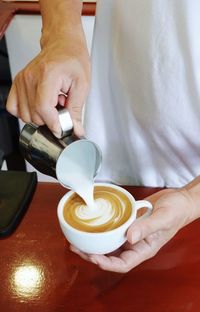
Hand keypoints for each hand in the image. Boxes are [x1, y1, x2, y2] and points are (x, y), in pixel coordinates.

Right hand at [6, 36, 90, 137]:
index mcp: (48, 74)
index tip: (61, 129)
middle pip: (34, 115)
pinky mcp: (17, 83)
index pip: (43, 108)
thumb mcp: (82, 85)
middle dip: (50, 118)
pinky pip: (13, 108)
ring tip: (52, 103)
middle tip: (61, 106)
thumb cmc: (73, 59)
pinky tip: (39, 105)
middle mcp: (30, 77)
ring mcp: (21, 80)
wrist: (63, 44)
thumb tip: (75, 129)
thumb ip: (76, 110)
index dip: (53, 123)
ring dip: (40, 115)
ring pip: (25, 115)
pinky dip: (26, 112)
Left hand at [70, 187, 194, 271]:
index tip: (93, 257)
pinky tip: (91, 225)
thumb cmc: (176, 211)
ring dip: (93, 242)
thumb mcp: (164, 218)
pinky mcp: (128, 222)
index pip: (123, 264)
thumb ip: (147, 228)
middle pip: (111, 255)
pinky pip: (113, 228)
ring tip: (77, 239)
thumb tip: (129, 238)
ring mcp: (131, 233)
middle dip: (93, 254)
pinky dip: (101, 229)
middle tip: (77, 247)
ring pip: (109, 242)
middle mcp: (135, 243)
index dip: (107, 263)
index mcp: (144, 248)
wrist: (179, 199)